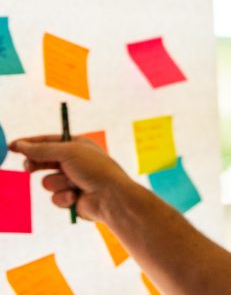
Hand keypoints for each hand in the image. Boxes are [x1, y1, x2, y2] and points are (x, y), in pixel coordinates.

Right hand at [10, 135, 133, 221]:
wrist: (110, 196)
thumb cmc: (94, 169)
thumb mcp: (68, 152)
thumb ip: (43, 150)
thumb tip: (20, 145)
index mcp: (78, 145)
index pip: (49, 141)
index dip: (30, 143)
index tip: (11, 146)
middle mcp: (75, 161)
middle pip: (44, 161)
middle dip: (35, 164)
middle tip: (28, 168)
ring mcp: (72, 180)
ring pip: (47, 181)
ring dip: (57, 182)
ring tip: (73, 183)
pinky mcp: (71, 197)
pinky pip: (54, 197)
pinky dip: (63, 196)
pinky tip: (76, 196)